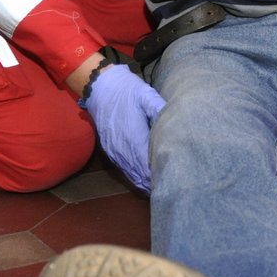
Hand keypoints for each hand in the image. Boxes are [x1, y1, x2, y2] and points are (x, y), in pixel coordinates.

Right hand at [80, 64, 164, 191]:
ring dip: (144, 182)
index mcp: (133, 137)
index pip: (148, 165)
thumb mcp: (146, 95)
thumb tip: (176, 123)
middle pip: (140, 174)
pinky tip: (144, 180)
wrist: (100, 87)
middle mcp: (122, 148)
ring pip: (131, 174)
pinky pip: (123, 169)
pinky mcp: (109, 149)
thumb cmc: (127, 90)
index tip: (173, 180)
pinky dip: (134, 176)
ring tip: (160, 189)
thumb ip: (160, 110)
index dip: (159, 175)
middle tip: (171, 188)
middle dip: (154, 183)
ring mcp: (114, 150)